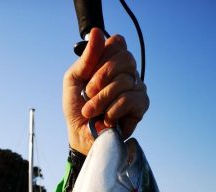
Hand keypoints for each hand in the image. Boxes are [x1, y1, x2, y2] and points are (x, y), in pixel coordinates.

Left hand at [63, 28, 148, 154]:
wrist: (80, 135)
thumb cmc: (77, 107)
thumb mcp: (73, 80)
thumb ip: (86, 58)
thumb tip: (97, 32)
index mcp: (112, 61)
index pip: (117, 43)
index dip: (102, 57)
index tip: (89, 74)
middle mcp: (128, 72)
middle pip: (124, 59)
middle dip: (100, 79)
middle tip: (88, 94)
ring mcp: (137, 87)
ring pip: (124, 81)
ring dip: (101, 100)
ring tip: (91, 112)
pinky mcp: (141, 105)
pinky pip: (130, 99)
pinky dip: (112, 111)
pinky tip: (106, 119)